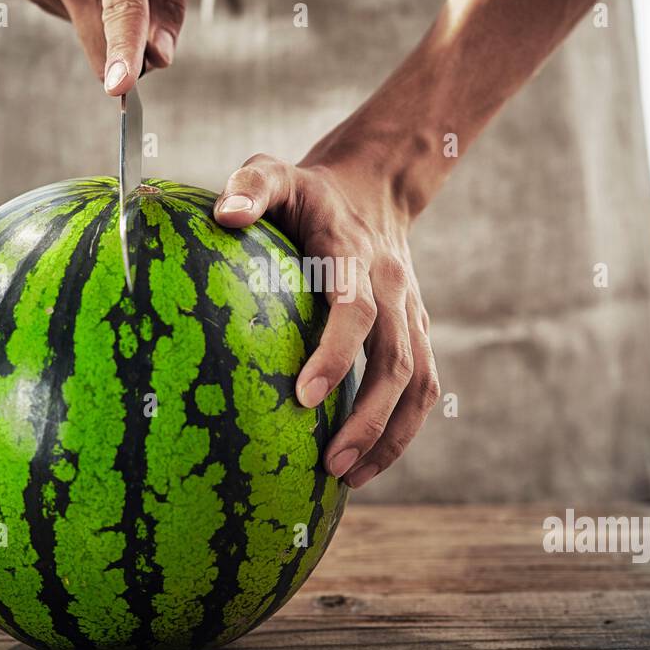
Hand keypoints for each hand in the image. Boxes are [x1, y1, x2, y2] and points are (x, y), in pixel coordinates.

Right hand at [15, 0, 206, 93]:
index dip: (123, 53)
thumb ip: (172, 0)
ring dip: (111, 23)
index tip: (120, 88)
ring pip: (90, 39)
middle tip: (150, 11)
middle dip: (132, 53)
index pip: (120, 9)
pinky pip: (75, 23)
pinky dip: (92, 9)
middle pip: (103, 46)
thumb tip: (160, 57)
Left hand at [213, 142, 440, 489]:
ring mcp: (410, 314)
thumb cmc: (307, 192)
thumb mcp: (275, 172)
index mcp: (355, 255)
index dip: (335, 353)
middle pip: (395, 361)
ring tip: (347, 477)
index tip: (303, 396)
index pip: (354, 308)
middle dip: (367, 417)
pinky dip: (401, 432)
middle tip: (329, 463)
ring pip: (417, 383)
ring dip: (389, 435)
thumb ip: (251, 186)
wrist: (374, 188)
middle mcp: (392, 288)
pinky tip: (365, 466)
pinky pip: (423, 389)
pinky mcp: (416, 333)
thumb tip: (226, 214)